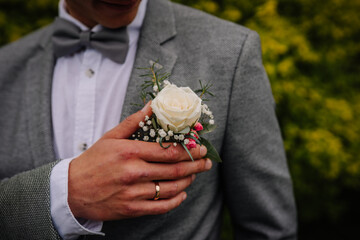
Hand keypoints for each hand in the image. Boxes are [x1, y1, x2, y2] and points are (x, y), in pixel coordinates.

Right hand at [68, 102, 210, 220]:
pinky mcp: (132, 209)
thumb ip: (134, 122)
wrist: (72, 190)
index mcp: (130, 152)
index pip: (168, 151)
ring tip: (195, 175)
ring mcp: (133, 193)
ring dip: (188, 181)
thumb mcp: (111, 137)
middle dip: (195, 165)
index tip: (201, 148)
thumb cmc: (93, 160)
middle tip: (206, 162)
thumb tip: (153, 105)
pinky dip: (176, 201)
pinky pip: (161, 207)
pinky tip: (182, 193)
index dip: (189, 150)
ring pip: (171, 188)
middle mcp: (134, 173)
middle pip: (175, 170)